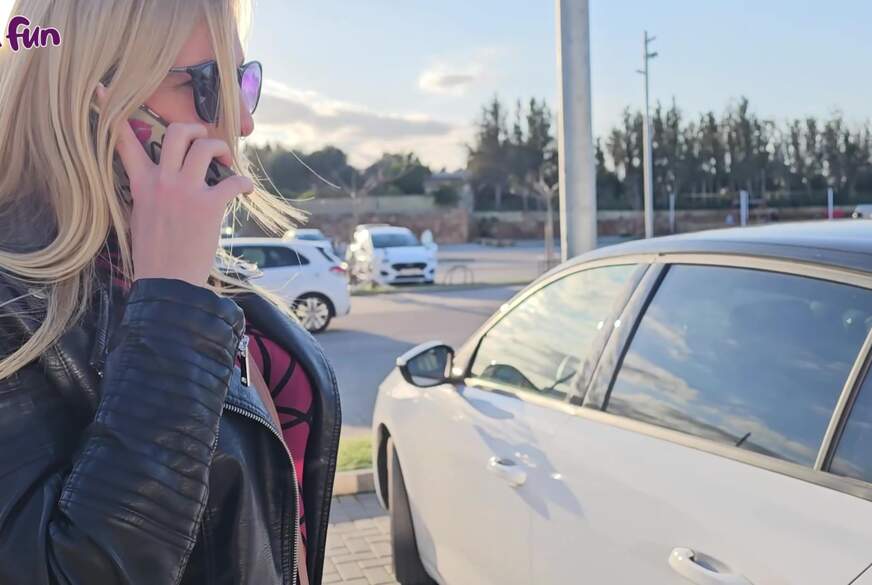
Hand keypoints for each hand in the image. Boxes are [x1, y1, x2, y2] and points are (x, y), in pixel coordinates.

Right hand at [95, 83, 253, 287]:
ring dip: (222, 150)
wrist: (168, 283)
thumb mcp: (139, 217)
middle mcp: (162, 181)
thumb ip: (148, 192)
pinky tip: (245, 190)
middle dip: (196, 129)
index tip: (104, 87)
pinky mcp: (209, 205)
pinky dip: (243, 183)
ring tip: (226, 164)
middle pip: (178, 132)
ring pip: (206, 147)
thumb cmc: (155, 255)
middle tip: (207, 142)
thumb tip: (159, 181)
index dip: (112, 110)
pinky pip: (232, 180)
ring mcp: (185, 191)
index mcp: (140, 183)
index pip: (123, 140)